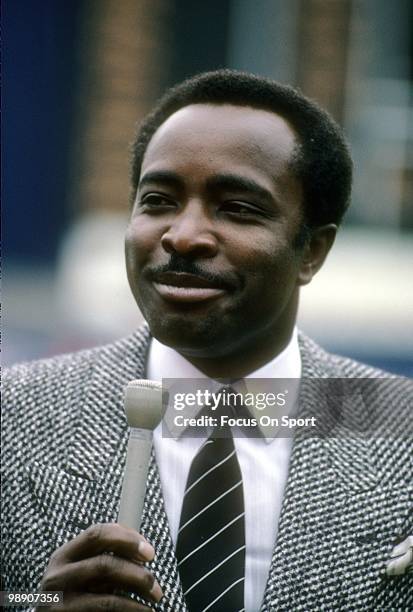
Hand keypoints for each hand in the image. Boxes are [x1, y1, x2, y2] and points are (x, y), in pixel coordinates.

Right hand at [36, 523, 162, 610]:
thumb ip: (103, 558)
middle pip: (105, 563)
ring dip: (138, 593)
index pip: (97, 534)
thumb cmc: (73, 596)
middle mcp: (58, 575)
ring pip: (109, 591)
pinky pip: (107, 609)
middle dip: (137, 570)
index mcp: (64, 555)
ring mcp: (61, 600)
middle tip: (155, 581)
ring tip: (154, 597)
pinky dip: (131, 609)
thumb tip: (142, 550)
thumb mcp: (81, 573)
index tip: (149, 551)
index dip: (126, 538)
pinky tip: (142, 610)